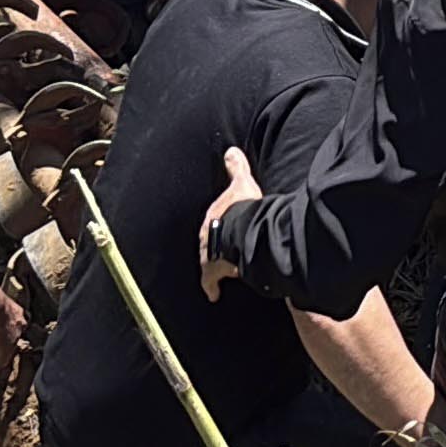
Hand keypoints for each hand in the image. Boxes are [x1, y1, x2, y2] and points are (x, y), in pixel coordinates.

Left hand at [199, 144, 261, 300]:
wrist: (242, 231)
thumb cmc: (242, 208)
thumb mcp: (241, 184)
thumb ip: (236, 168)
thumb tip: (231, 151)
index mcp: (210, 218)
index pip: (210, 221)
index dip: (216, 225)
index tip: (219, 227)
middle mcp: (203, 238)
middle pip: (206, 243)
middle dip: (211, 246)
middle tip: (219, 249)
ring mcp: (206, 256)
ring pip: (206, 262)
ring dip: (212, 265)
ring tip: (219, 270)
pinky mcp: (212, 273)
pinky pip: (210, 282)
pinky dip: (211, 288)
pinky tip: (212, 295)